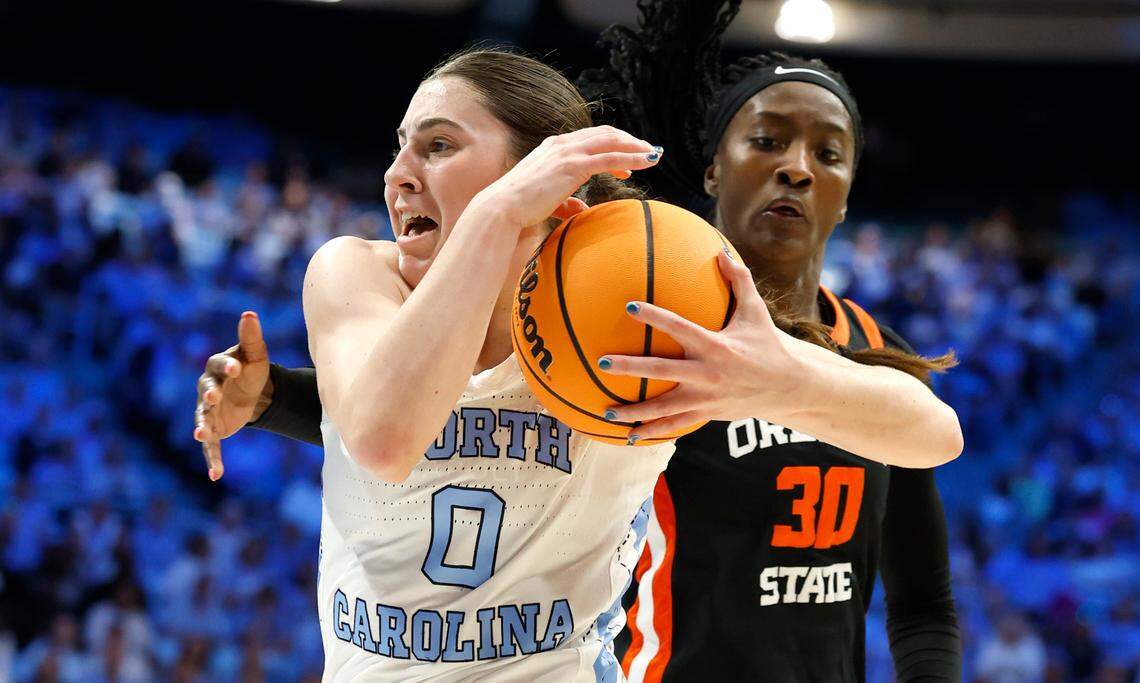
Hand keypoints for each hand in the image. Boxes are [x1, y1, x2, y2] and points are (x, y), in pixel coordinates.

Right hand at [193, 311, 270, 479]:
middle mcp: (208, 388)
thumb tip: (249, 313)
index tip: (237, 368)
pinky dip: (213, 459)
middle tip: (214, 397)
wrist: (256, 393)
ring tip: (201, 434)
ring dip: (202, 426)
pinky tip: (216, 475)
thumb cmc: (253, 369)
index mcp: (219, 367)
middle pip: (206, 390)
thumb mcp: (257, 353)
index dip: (228, 366)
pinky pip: (211, 446)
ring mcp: (209, 410)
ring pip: (202, 418)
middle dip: (209, 394)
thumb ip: (252, 336)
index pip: (220, 364)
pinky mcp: (215, 429)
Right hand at [471, 125, 660, 227]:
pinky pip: (610, 157)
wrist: (502, 209)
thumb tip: (580, 211)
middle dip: (629, 140)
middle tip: (649, 150)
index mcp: (554, 148)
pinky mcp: (573, 166)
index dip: (612, 143)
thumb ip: (565, 202)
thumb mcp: (546, 201)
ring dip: (636, 146)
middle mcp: (561, 144)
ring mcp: (567, 153)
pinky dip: (633, 157)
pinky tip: (648, 162)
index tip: (629, 155)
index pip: (589, 138)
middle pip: (604, 134)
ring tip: (655, 155)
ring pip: (611, 142)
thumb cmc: (519, 209)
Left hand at [598, 250, 804, 440]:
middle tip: (603, 363)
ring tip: (606, 412)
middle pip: (662, 370)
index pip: (679, 327)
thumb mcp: (755, 311)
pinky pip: (676, 425)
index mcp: (716, 345)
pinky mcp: (706, 414)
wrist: (788, 387)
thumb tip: (720, 250)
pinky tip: (629, 435)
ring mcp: (706, 397)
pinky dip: (653, 431)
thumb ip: (739, 280)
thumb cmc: (767, 344)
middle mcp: (708, 372)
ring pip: (664, 407)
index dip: (654, 316)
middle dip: (631, 367)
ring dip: (634, 410)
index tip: (629, 306)